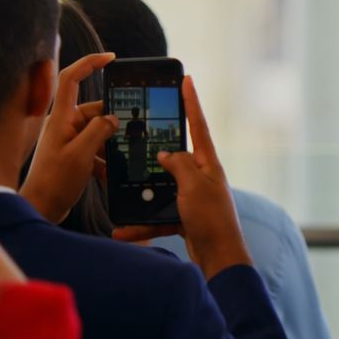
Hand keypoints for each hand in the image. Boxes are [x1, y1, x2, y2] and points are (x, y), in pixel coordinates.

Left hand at [21, 53, 118, 223]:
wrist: (41, 209)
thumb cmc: (54, 182)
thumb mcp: (81, 154)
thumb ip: (99, 131)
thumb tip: (114, 118)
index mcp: (61, 118)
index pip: (71, 78)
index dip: (90, 62)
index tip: (111, 58)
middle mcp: (64, 124)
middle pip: (95, 110)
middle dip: (112, 123)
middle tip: (129, 134)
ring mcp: (69, 140)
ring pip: (99, 132)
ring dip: (109, 146)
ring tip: (116, 161)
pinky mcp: (73, 155)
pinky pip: (95, 148)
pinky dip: (104, 160)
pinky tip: (108, 174)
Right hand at [113, 77, 252, 278]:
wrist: (220, 258)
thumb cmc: (211, 219)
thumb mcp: (192, 185)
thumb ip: (178, 164)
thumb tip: (166, 154)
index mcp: (208, 163)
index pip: (198, 125)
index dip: (192, 102)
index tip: (187, 80)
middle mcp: (202, 177)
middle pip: (174, 157)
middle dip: (154, 152)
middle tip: (136, 138)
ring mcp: (193, 197)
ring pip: (161, 189)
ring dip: (141, 197)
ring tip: (119, 195)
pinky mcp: (186, 217)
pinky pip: (159, 216)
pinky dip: (142, 223)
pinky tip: (122, 230)